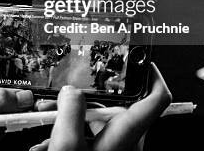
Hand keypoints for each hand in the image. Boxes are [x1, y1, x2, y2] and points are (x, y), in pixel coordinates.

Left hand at [0, 25, 33, 150]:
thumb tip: (23, 96)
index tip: (13, 17)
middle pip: (0, 63)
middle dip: (21, 60)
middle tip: (41, 57)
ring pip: (11, 91)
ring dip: (28, 92)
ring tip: (45, 89)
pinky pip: (14, 115)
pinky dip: (27, 115)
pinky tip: (39, 111)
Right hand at [29, 63, 171, 150]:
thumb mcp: (66, 145)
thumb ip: (70, 112)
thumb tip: (72, 91)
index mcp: (125, 138)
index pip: (157, 100)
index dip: (153, 76)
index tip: (142, 62)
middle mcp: (126, 146)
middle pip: (115, 108)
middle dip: (84, 99)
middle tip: (60, 97)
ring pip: (97, 124)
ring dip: (70, 119)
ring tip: (46, 124)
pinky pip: (89, 139)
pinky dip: (69, 136)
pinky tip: (48, 144)